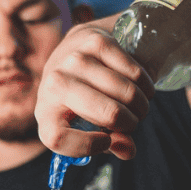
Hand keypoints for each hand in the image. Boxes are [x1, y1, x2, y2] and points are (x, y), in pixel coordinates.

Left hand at [34, 14, 154, 160]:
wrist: (73, 55)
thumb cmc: (82, 103)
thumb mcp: (89, 130)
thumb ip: (112, 146)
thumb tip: (127, 148)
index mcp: (45, 114)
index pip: (58, 137)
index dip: (87, 145)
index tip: (107, 140)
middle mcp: (53, 85)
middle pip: (108, 113)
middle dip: (131, 123)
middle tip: (133, 122)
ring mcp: (74, 60)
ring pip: (127, 92)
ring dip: (141, 105)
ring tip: (137, 106)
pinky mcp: (95, 41)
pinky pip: (134, 73)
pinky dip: (145, 85)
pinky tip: (141, 89)